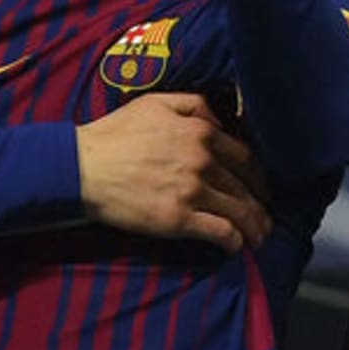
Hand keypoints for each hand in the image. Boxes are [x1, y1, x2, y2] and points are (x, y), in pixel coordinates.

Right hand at [76, 93, 269, 251]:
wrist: (82, 167)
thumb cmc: (114, 134)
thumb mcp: (154, 103)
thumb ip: (193, 105)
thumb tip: (219, 119)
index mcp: (200, 132)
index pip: (245, 157)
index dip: (258, 175)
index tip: (260, 187)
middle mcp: (202, 160)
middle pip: (245, 187)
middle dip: (261, 205)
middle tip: (266, 218)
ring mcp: (192, 191)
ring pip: (239, 211)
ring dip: (255, 227)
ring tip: (259, 238)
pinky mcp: (179, 219)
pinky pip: (221, 233)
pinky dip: (234, 241)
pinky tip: (237, 247)